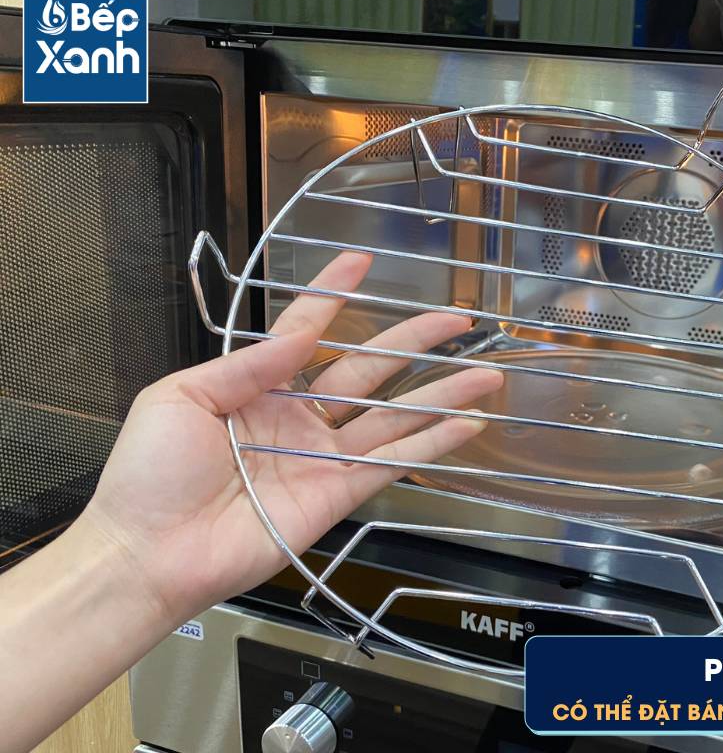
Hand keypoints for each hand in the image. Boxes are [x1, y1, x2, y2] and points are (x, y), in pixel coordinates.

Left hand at [77, 251, 502, 625]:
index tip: (360, 262)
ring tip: (485, 373)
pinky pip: (392, 463)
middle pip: (369, 370)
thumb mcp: (181, 397)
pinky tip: (467, 423)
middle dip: (414, 342)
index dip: (333, 296)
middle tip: (457, 319)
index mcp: (257, 388)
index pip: (305, 330)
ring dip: (442, 394)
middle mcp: (298, 418)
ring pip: (394, 416)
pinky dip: (432, 444)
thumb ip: (247, 364)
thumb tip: (302, 332)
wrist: (146, 552)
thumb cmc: (148, 474)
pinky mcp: (336, 494)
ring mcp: (321, 457)